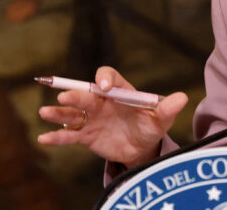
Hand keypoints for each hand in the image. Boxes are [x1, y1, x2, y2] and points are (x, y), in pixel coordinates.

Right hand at [38, 66, 187, 167]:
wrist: (142, 148)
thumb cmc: (150, 127)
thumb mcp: (161, 120)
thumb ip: (168, 109)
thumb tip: (182, 98)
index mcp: (120, 92)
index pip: (110, 78)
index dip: (105, 78)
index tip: (105, 86)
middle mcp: (102, 102)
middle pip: (86, 95)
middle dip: (76, 95)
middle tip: (66, 97)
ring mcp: (92, 119)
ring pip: (73, 114)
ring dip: (59, 113)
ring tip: (45, 112)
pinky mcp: (86, 136)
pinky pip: (69, 135)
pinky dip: (56, 136)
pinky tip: (44, 138)